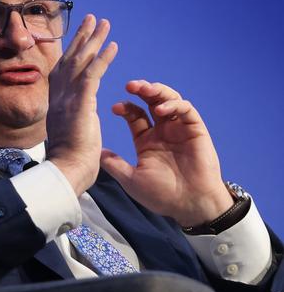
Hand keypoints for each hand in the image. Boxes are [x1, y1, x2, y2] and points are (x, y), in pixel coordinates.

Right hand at [47, 14, 117, 195]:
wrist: (66, 172)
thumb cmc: (70, 162)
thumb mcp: (69, 134)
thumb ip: (73, 119)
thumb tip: (78, 116)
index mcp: (57, 104)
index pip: (63, 71)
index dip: (72, 52)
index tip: (80, 37)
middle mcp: (59, 96)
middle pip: (70, 59)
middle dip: (81, 37)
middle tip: (91, 18)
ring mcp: (68, 99)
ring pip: (80, 62)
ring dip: (93, 40)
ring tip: (104, 23)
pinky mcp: (80, 104)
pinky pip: (92, 75)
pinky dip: (102, 59)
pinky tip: (112, 45)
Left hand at [100, 80, 232, 226]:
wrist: (190, 206)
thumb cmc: (162, 195)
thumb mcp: (131, 180)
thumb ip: (114, 164)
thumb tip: (95, 152)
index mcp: (146, 140)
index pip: (134, 115)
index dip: (126, 108)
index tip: (114, 108)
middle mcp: (162, 131)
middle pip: (151, 102)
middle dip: (141, 90)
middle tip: (130, 85)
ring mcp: (179, 129)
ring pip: (169, 100)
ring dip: (157, 91)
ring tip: (145, 90)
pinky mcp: (195, 130)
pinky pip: (186, 110)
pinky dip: (174, 105)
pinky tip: (161, 110)